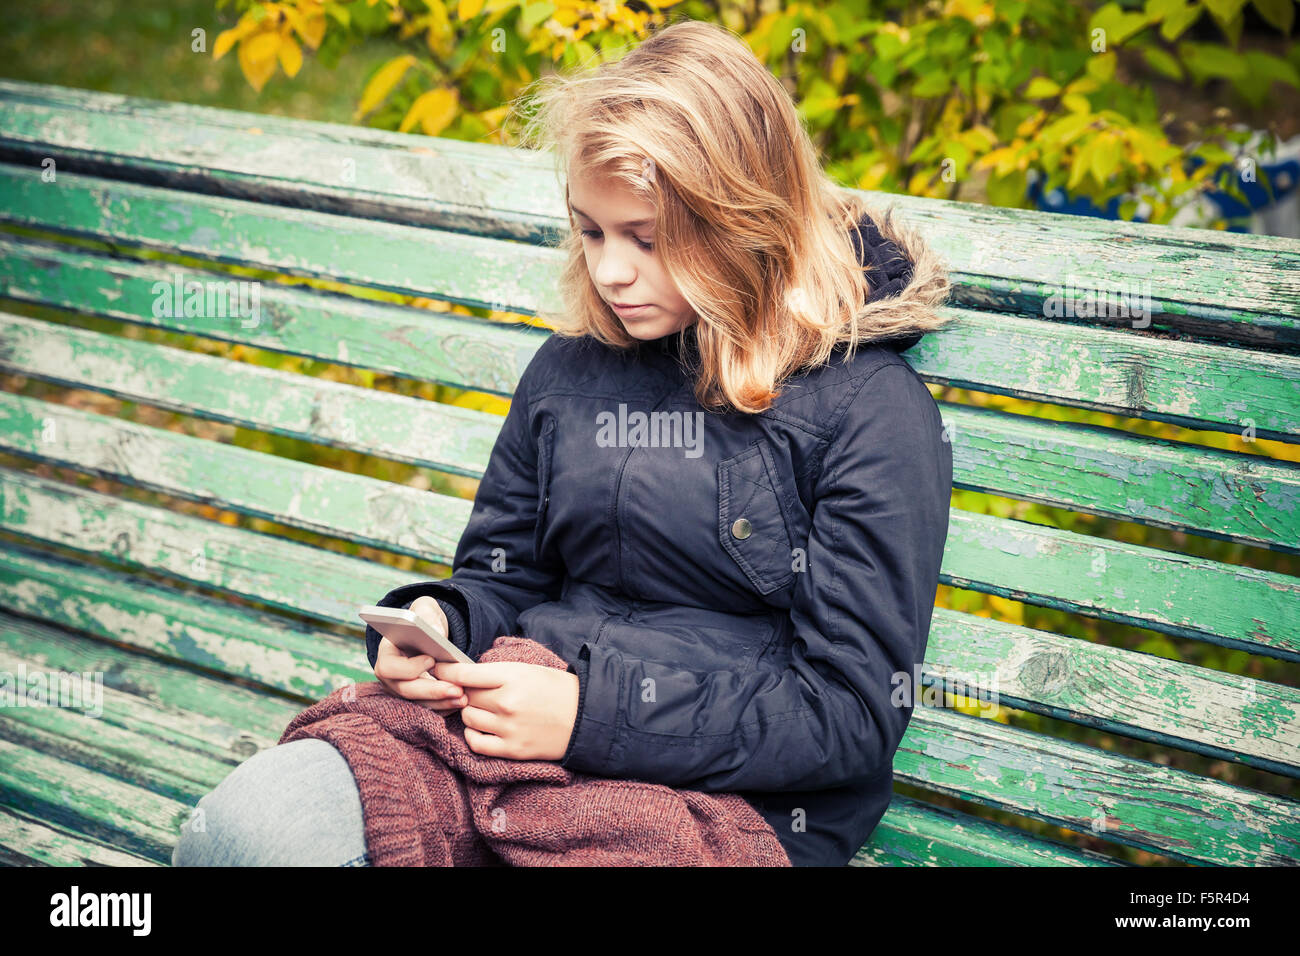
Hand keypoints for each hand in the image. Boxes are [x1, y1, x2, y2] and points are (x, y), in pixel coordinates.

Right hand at [371, 597, 466, 713]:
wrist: (431, 634)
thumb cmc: (424, 620)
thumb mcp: (426, 609)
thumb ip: (428, 616)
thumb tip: (435, 632)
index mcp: (386, 652)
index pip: (388, 667)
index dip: (409, 668)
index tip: (432, 660)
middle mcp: (390, 676)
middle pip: (405, 690)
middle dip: (431, 691)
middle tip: (456, 690)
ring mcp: (402, 689)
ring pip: (418, 703)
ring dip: (441, 703)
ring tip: (463, 698)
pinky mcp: (416, 698)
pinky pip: (428, 707)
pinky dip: (444, 707)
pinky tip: (461, 702)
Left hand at [431, 660, 578, 760]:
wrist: (587, 717)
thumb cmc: (556, 689)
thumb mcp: (528, 670)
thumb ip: (496, 673)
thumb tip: (461, 675)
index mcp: (512, 677)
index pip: (464, 674)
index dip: (445, 671)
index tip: (437, 669)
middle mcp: (507, 703)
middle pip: (464, 696)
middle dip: (463, 692)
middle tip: (469, 690)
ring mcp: (508, 728)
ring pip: (467, 717)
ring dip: (469, 712)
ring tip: (483, 708)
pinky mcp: (512, 749)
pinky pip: (475, 742)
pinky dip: (472, 733)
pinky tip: (481, 727)